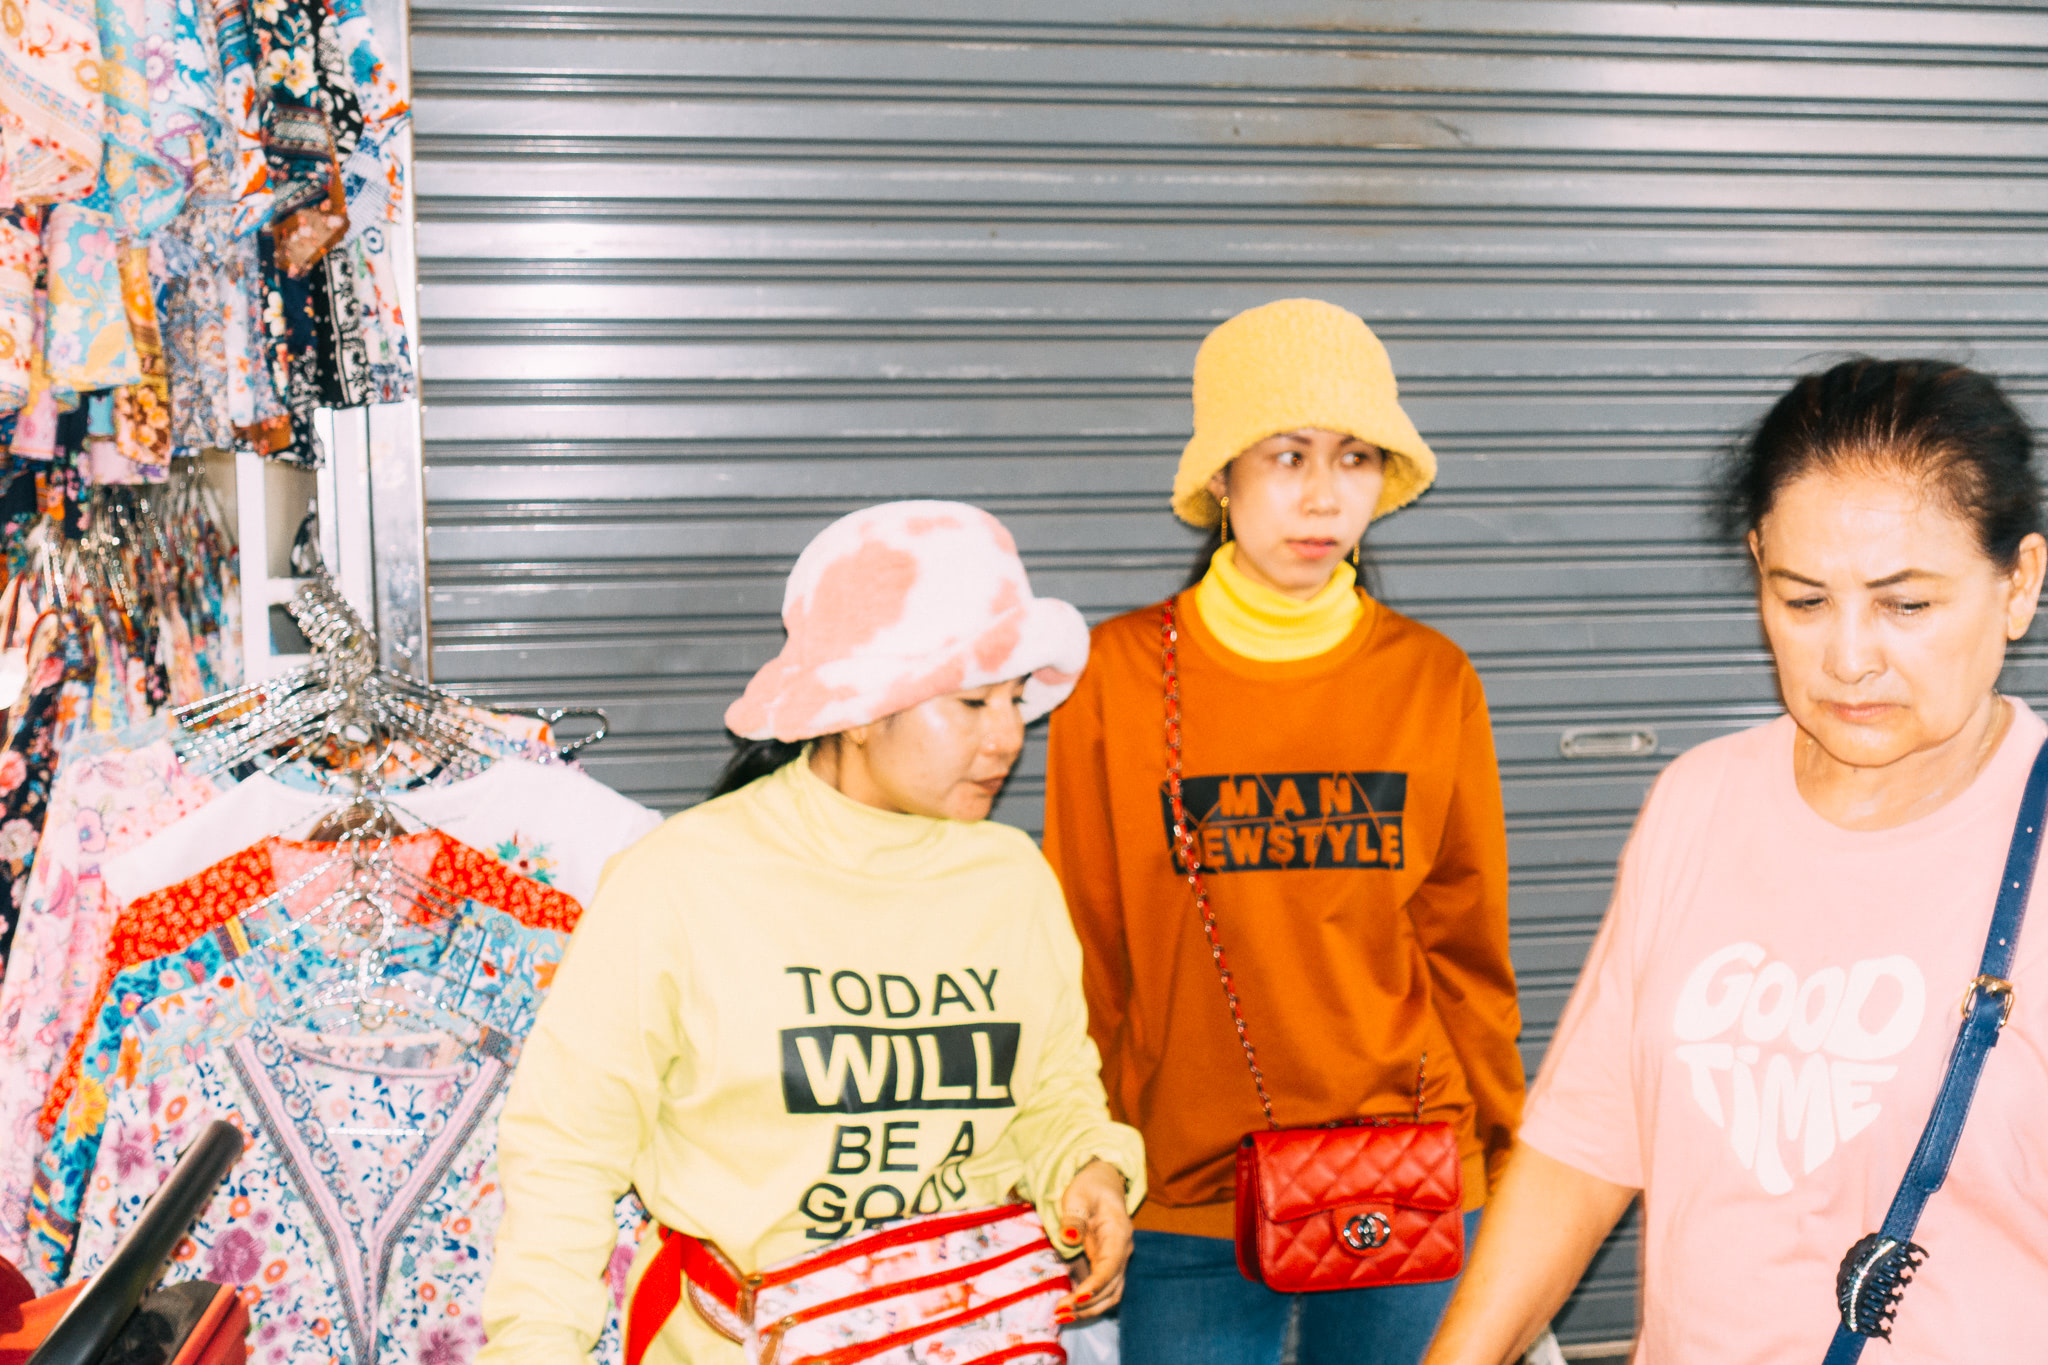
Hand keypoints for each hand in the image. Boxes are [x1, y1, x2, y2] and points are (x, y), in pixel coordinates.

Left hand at [1051, 1158, 1132, 1322]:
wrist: (1101, 1185)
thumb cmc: (1089, 1189)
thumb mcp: (1077, 1196)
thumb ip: (1074, 1218)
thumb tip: (1069, 1238)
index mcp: (1119, 1234)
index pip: (1111, 1265)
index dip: (1096, 1284)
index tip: (1077, 1297)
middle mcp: (1122, 1252)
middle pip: (1112, 1287)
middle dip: (1088, 1304)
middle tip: (1059, 1312)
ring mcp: (1116, 1262)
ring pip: (1110, 1295)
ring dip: (1089, 1309)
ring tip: (1062, 1316)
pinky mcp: (1107, 1267)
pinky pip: (1103, 1292)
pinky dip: (1088, 1303)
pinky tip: (1068, 1309)